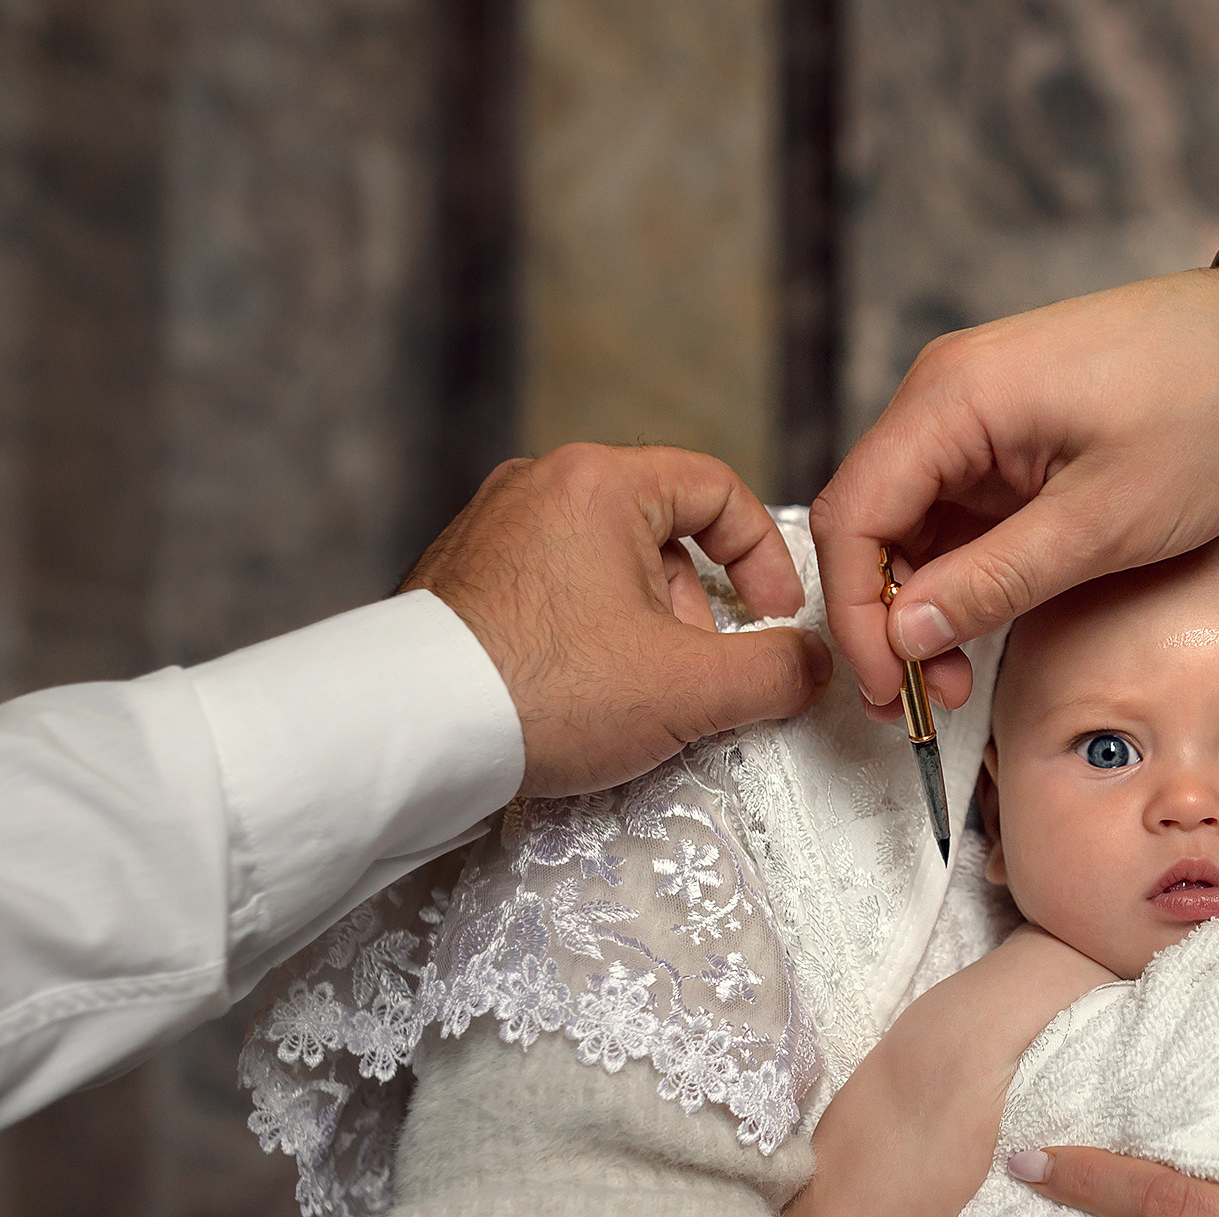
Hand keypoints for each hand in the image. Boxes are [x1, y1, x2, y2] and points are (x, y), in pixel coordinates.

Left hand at [403, 442, 832, 796]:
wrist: (407, 733)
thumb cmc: (540, 692)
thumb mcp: (689, 688)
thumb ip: (776, 671)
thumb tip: (811, 665)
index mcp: (598, 481)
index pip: (719, 491)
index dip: (766, 557)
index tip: (776, 618)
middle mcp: (539, 485)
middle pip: (663, 532)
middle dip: (696, 610)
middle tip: (696, 675)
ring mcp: (493, 528)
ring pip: (609, 566)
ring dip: (644, 629)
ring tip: (631, 696)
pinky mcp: (462, 576)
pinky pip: (556, 591)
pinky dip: (588, 636)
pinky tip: (579, 696)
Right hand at [809, 265, 1218, 713]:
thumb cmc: (1201, 413)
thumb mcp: (1101, 523)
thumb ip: (995, 583)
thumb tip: (907, 634)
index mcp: (951, 399)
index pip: (853, 517)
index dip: (856, 613)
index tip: (889, 683)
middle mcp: (945, 396)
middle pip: (872, 522)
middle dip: (887, 618)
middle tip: (922, 698)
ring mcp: (976, 414)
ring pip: (913, 525)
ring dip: (926, 604)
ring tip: (959, 676)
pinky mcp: (1009, 435)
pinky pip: (958, 512)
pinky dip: (962, 574)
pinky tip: (985, 625)